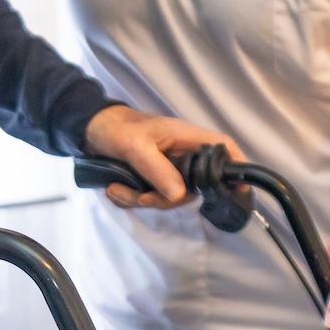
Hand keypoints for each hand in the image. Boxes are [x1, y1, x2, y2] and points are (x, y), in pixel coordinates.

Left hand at [83, 105, 244, 208]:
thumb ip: (157, 171)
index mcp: (186, 138)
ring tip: (115, 189)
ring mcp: (169, 168)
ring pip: (170, 197)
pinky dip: (133, 199)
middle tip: (138, 197)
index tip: (239, 190)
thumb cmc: (116, 129)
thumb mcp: (135, 147)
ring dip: (141, 200)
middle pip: (193, 186)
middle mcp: (183, 154)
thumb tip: (180, 196)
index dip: (236, 167)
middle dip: (163, 198)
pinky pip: (153, 198)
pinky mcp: (154, 178)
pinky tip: (115, 190)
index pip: (222, 148)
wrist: (91, 130)